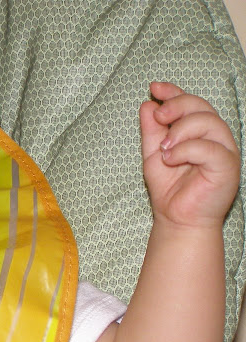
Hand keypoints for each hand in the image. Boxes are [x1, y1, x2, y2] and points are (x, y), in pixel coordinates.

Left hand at [140, 82, 239, 228]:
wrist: (176, 218)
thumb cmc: (169, 188)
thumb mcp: (153, 155)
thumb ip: (152, 131)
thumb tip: (148, 104)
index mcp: (199, 132)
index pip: (191, 103)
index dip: (174, 92)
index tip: (154, 89)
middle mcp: (215, 137)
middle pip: (201, 106)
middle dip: (177, 105)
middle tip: (159, 115)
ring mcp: (224, 150)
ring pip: (208, 122)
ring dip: (180, 129)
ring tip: (163, 148)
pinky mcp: (227, 166)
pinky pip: (210, 148)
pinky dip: (186, 149)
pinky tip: (170, 158)